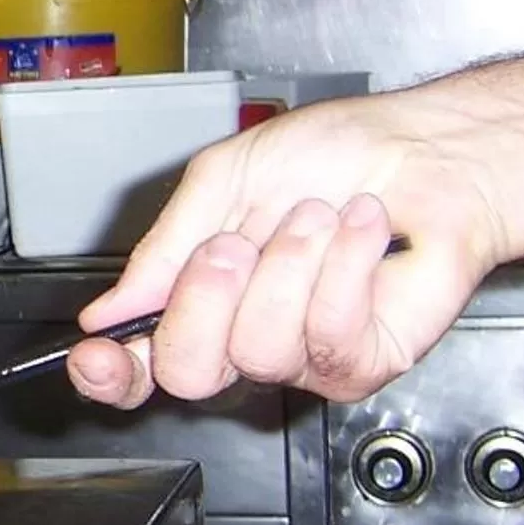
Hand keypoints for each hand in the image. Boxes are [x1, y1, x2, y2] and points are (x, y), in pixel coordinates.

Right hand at [65, 91, 517, 407]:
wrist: (427, 153)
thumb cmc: (336, 155)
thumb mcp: (222, 179)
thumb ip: (162, 248)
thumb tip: (109, 311)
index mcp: (198, 295)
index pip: (139, 363)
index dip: (110, 371)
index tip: (96, 351)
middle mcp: (242, 335)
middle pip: (186, 371)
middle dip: (203, 297)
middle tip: (235, 244)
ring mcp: (302, 356)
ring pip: (257, 349)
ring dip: (288, 263)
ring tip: (317, 217)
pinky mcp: (362, 361)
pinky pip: (326, 336)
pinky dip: (341, 267)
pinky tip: (357, 231)